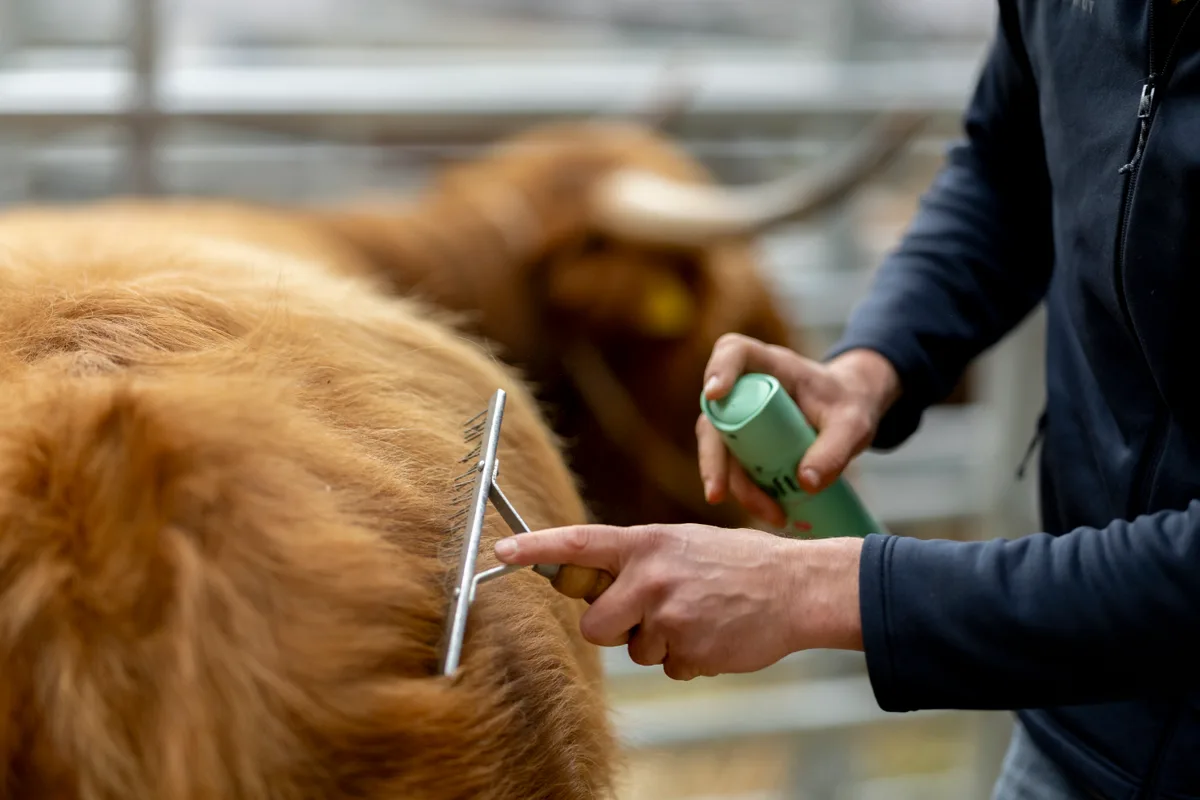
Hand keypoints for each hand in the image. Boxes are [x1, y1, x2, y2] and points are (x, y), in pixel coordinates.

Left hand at [493, 523, 863, 680]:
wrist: (795, 587)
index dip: (537, 548)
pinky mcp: (689, 652)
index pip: (581, 543)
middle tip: (647, 615)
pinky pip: (667, 668)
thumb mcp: (682, 544)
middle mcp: (651, 578)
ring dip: (659, 642)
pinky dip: (686, 658)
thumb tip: (593, 581)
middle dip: (613, 629)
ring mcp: (669, 618)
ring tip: (698, 616)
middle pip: (593, 625)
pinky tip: (713, 633)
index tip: (503, 550)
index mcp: (648, 544)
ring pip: (634, 651)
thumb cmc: (737, 563)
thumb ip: (638, 560)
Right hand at [697, 335, 900, 526]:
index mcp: (771, 364)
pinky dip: (747, 490)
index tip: (716, 394)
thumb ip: (834, 449)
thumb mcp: (852, 425)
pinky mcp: (745, 440)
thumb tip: (805, 484)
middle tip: (718, 493)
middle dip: (712, 458)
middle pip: (714, 415)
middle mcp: (747, 387)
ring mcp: (742, 415)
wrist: (852, 409)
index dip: (718, 369)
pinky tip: (771, 511)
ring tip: (771, 513)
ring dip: (734, 484)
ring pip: (720, 447)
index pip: (734, 352)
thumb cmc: (849, 404)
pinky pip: (734, 465)